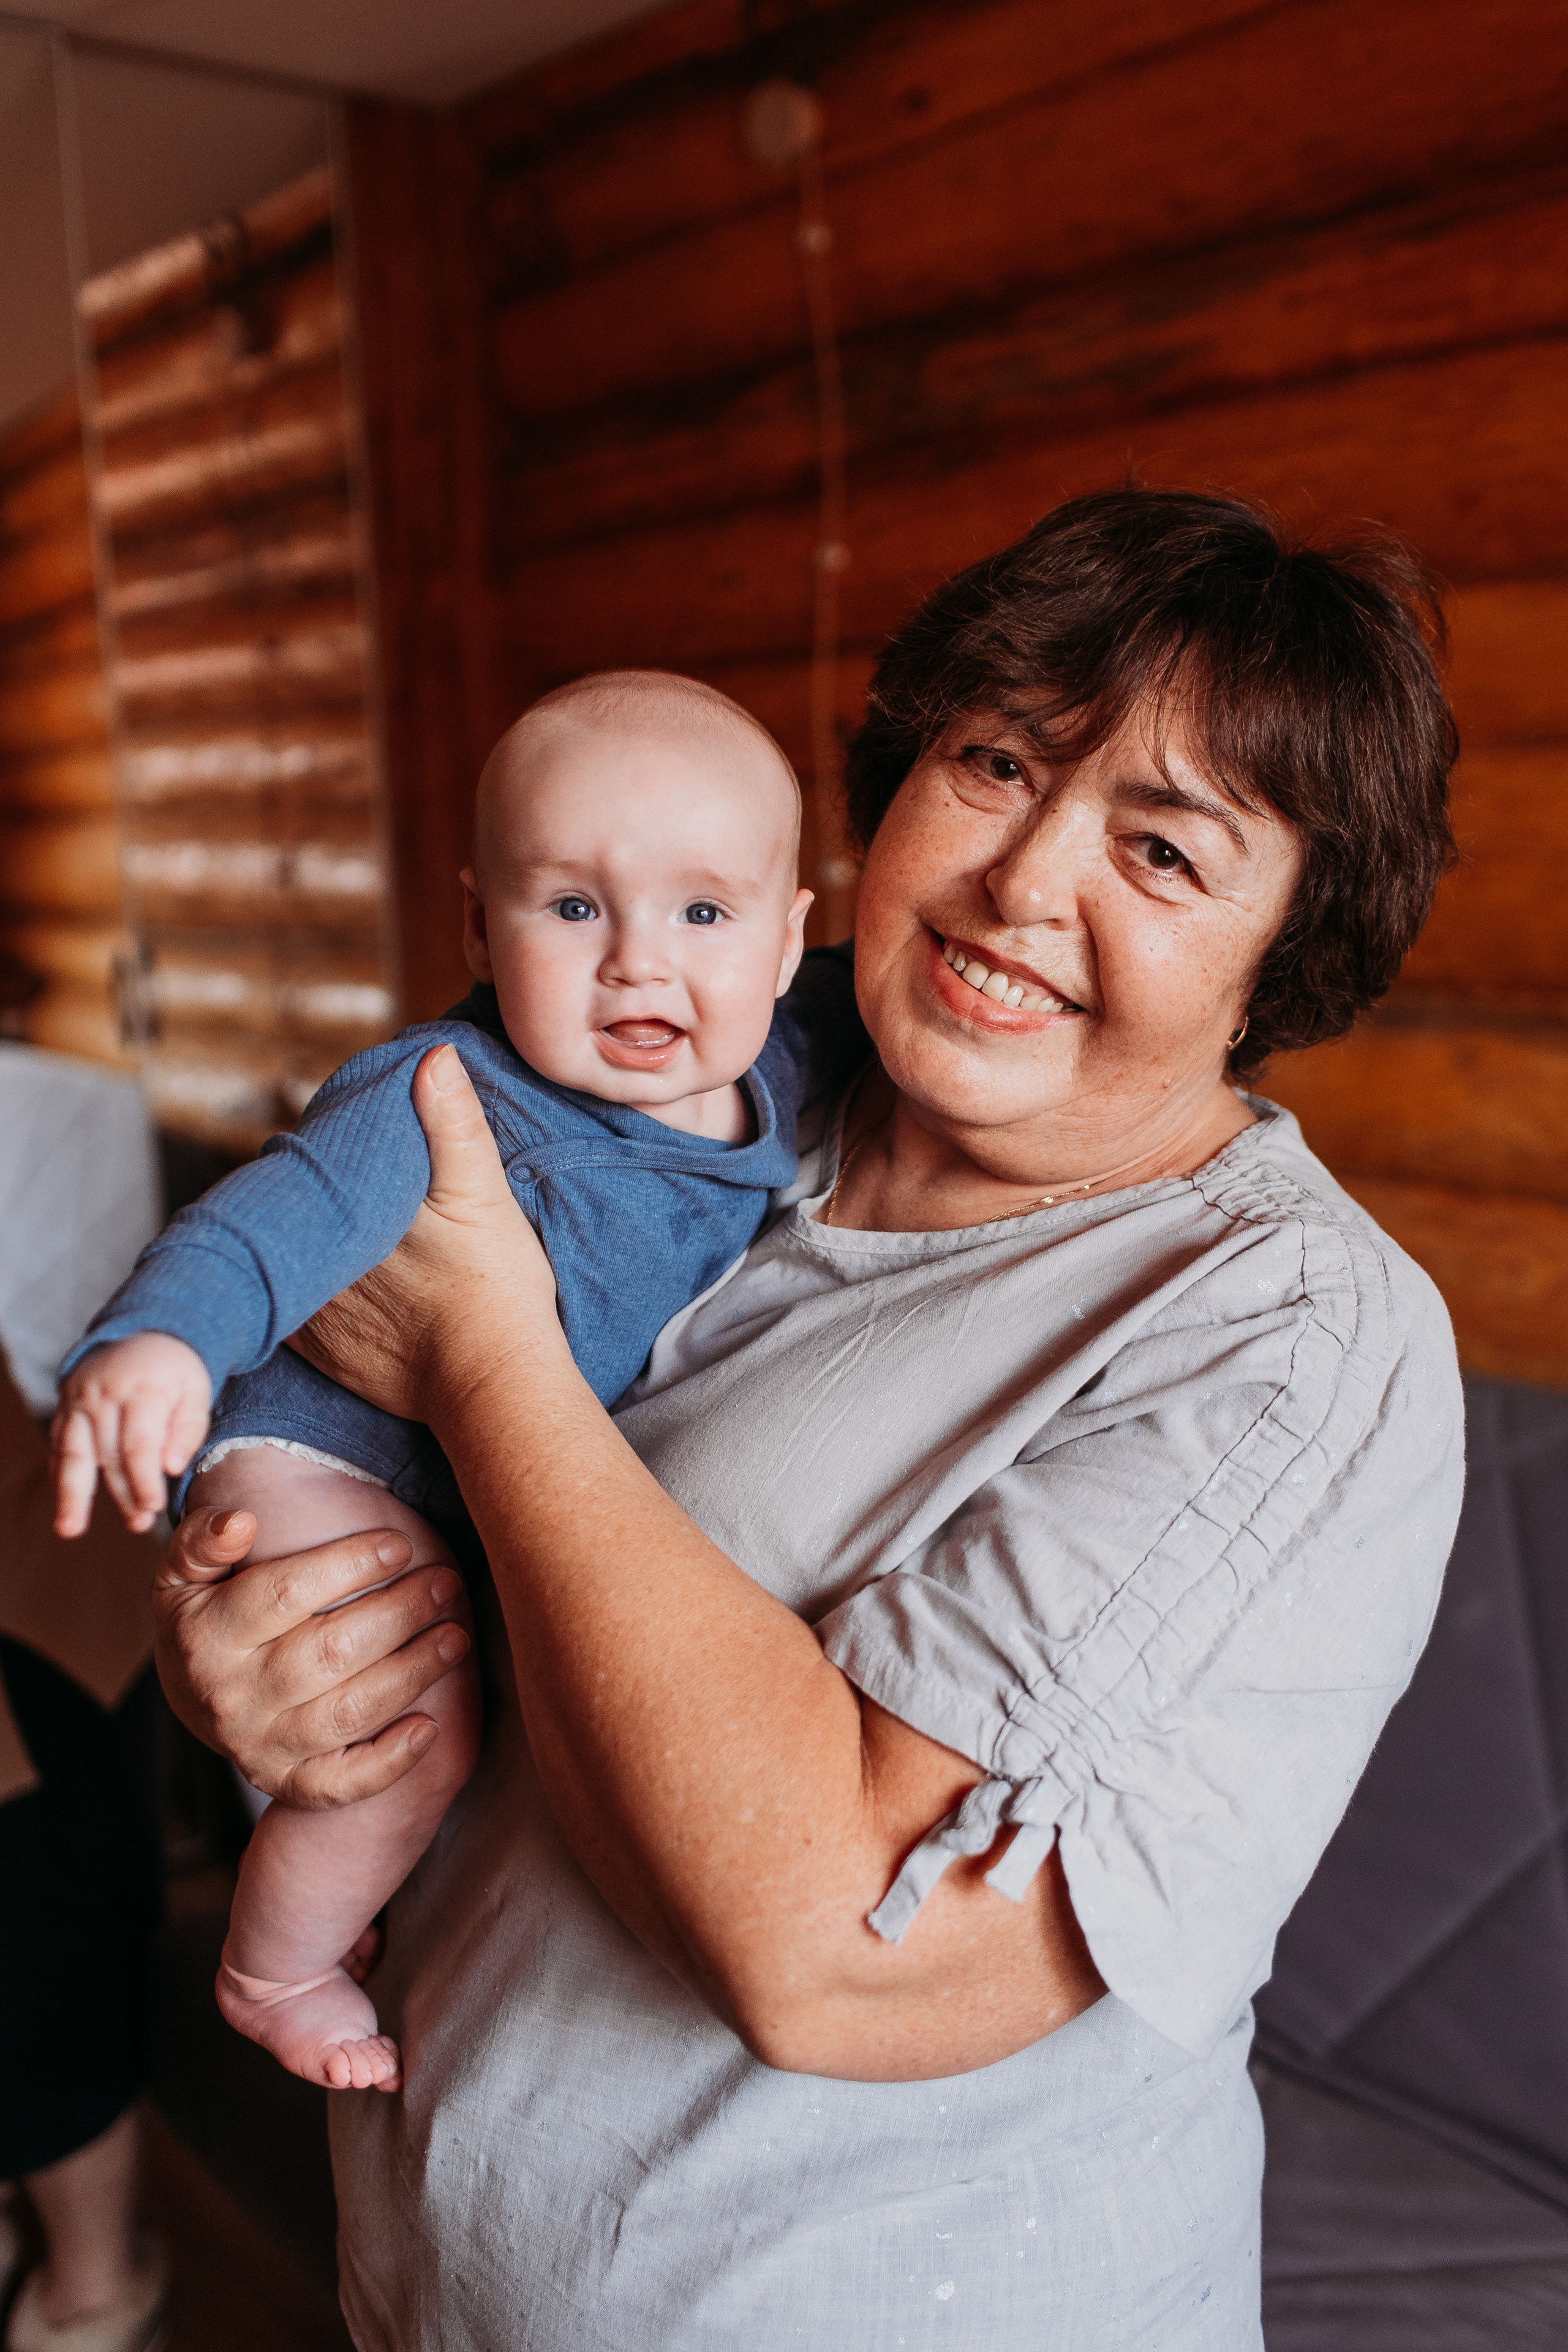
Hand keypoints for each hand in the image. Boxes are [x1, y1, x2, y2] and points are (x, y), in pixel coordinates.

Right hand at [53, 1332, 211, 1536]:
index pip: (139, 1444)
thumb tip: (172, 1468)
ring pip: (73, 1454)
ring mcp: (78, 1402)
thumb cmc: (175, 1371)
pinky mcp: (64, 1409)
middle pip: (109, 1454)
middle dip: (123, 1492)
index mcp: (142, 1389)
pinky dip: (60, 1478)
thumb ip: (189, 1428)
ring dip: (73, 1495)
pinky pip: (58, 1448)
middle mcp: (103, 1394)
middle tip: (140, 1523)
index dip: (144, 1479)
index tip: (153, 1506)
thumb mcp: (197, 1390)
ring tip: (70, 1529)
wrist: (140, 1334)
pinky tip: (65, 1507)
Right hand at [154, 1504, 472, 1805]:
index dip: (349, 1565)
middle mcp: (232, 1696)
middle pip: (328, 1653)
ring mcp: (258, 1745)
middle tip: (446, 1583)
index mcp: (209, 1635)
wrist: (186, 1694)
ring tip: (455, 1637)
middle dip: (398, 1614)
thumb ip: (201, 1539)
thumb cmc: (204, 1615)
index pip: (286, 1594)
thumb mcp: (183, 1571)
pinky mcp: (283, 1781)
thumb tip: (241, 1520)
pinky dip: (388, 1763)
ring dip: (410, 1674)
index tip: (401, 1545)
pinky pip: (338, 1784)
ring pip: (346, 1713)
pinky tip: (430, 1727)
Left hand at [288, 1044, 560, 1422]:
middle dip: (310, 1198)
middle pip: (295, 1213)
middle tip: (339, 1186)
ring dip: (303, 1245)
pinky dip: (304, 1295)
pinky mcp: (323, 1353)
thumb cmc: (493, 1287)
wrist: (493, 1382)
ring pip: (289, 1261)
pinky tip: (330, 1287)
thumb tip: (434, 1055)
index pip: (308, 1166)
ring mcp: (314, 1311)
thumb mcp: (483, 1194)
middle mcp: (317, 1260)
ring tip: (331, 1232)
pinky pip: (293, 1313)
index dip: (320, 1151)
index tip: (338, 1142)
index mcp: (350, 1214)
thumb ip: (454, 1124)